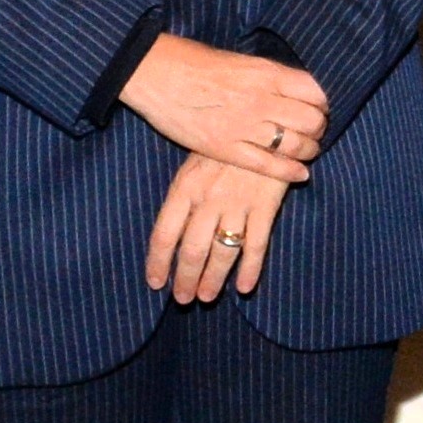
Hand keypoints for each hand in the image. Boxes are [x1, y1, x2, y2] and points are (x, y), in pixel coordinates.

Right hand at [121, 35, 327, 181]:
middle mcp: (262, 99)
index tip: (321, 109)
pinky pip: (268, 165)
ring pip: (295, 145)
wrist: (155, 72)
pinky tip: (301, 174)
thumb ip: (268, 77)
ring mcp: (244, 125)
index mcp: (267, 73)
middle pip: (311, 120)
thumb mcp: (240, 60)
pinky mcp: (225, 148)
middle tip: (316, 133)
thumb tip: (291, 89)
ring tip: (309, 151)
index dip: (324, 104)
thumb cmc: (193, 61)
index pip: (316, 92)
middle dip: (319, 129)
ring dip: (309, 150)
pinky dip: (290, 171)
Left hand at [146, 153, 289, 303]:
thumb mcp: (195, 163)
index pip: (164, 234)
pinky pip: (257, 245)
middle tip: (183, 298)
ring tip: (207, 296)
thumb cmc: (225, 146)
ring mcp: (238, 203)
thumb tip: (172, 237)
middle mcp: (208, 199)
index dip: (158, 262)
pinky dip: (251, 269)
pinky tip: (245, 287)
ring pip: (222, 251)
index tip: (155, 283)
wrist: (267, 124)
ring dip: (213, 279)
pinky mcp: (266, 205)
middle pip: (192, 249)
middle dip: (185, 278)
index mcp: (185, 187)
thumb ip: (184, 198)